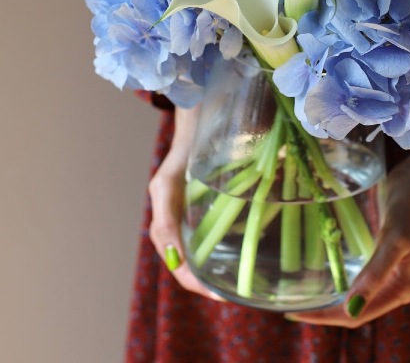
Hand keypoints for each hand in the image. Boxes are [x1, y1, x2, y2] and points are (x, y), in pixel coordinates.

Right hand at [148, 105, 224, 300]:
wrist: (197, 124)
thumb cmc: (184, 151)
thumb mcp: (167, 185)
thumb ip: (166, 220)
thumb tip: (172, 259)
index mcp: (164, 217)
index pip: (177, 262)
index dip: (193, 281)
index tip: (215, 293)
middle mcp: (174, 219)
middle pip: (185, 262)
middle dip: (204, 281)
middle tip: (228, 293)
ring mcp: (187, 213)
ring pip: (196, 250)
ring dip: (211, 269)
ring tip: (232, 283)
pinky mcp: (201, 205)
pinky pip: (207, 233)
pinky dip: (217, 248)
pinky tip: (236, 252)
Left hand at [288, 149, 409, 326]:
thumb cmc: (409, 206)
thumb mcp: (394, 238)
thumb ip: (376, 273)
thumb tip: (352, 308)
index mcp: (400, 289)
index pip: (356, 315)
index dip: (325, 317)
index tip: (295, 314)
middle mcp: (395, 286)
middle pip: (353, 309)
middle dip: (324, 311)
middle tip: (290, 306)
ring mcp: (388, 271)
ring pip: (353, 294)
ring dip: (330, 298)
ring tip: (300, 293)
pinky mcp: (381, 255)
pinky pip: (356, 275)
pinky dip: (339, 279)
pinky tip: (321, 273)